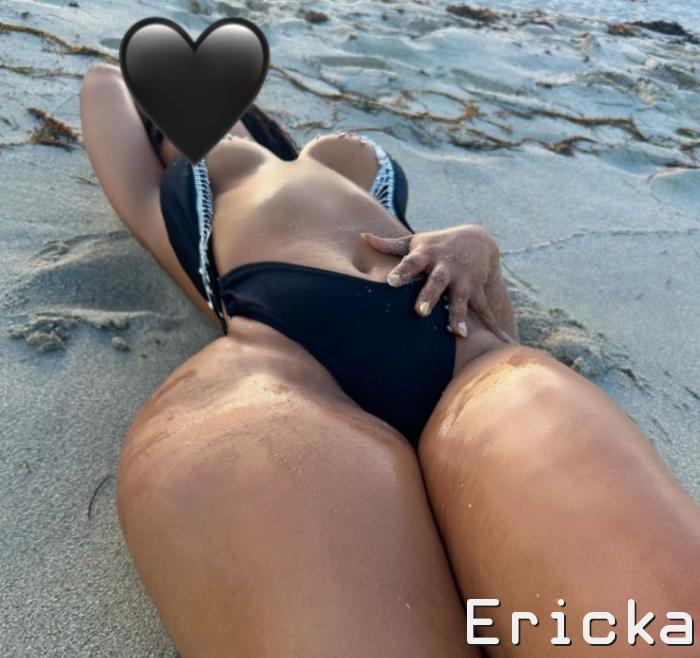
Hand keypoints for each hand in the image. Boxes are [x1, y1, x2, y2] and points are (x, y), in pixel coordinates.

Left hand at [361, 225, 513, 341]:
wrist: (477, 239)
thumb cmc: (436, 245)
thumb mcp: (415, 242)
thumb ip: (389, 245)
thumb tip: (362, 236)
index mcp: (426, 256)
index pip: (410, 263)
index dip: (401, 272)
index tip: (390, 282)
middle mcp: (445, 268)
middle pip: (436, 282)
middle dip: (430, 296)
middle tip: (421, 312)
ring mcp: (464, 280)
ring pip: (462, 299)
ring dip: (460, 315)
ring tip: (459, 334)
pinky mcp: (477, 290)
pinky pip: (485, 310)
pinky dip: (494, 325)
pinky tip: (501, 341)